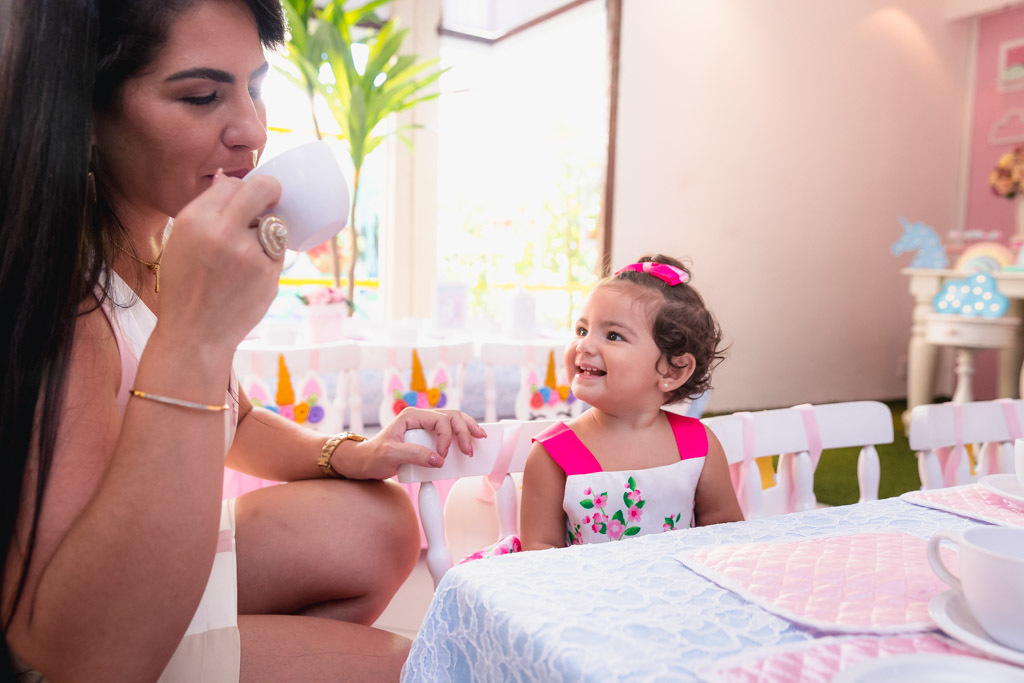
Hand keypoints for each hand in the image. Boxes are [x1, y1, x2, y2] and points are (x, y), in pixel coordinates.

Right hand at [154, 174, 282, 354]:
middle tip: (273, 196)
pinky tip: (250, 275)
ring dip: (267, 232)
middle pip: (262, 189)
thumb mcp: (180, 242)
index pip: (231, 184)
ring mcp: (249, 252)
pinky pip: (279, 251)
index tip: (246, 198)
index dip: (242, 190)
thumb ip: (206, 215)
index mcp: (194, 220)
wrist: (195, 335)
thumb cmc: (186, 288)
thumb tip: (232, 184)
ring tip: (245, 256)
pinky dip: (270, 257)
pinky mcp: (269, 272)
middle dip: (271, 189)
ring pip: (274, 223)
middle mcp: (222, 231)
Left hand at [338, 408, 486, 479]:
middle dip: (465, 430)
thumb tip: (438, 459)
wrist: (364, 463)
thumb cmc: (373, 456)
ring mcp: (425, 426)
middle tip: (471, 448)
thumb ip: (414, 455)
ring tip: (480, 438)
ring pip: (453, 421)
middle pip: (451, 416)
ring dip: (468, 429)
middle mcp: (420, 417)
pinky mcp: (427, 437)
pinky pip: (449, 432)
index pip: (439, 421)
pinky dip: (462, 435)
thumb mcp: (390, 455)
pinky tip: (469, 442)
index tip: (442, 457)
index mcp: (412, 415)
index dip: (446, 438)